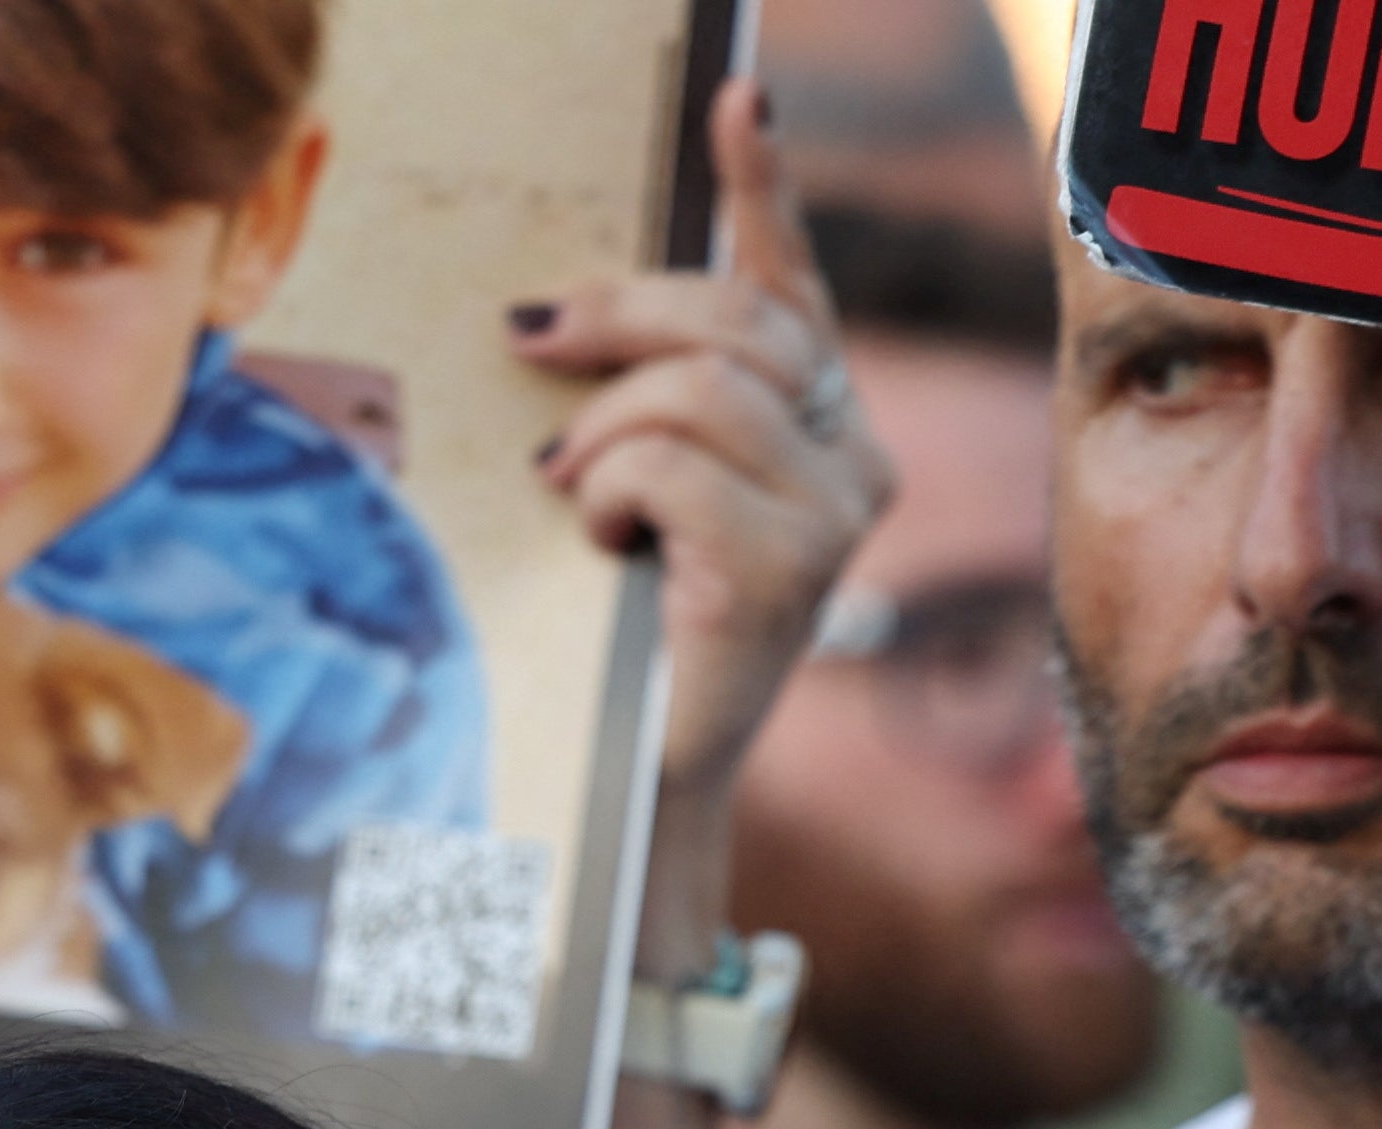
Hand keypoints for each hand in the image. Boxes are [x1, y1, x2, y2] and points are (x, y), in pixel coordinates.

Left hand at [515, 73, 893, 972]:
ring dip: (604, 431)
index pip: (790, 282)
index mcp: (819, 427)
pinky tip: (606, 550)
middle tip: (528, 335)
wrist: (635, 783)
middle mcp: (852, 457)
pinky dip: (609, 492)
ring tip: (576, 493)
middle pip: (734, 316)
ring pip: (699, 385)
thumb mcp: (634, 492)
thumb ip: (642, 403)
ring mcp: (837, 510)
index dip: (762, 185)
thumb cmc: (622, 636)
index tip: (737, 92)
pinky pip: (672, 462)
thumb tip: (554, 311)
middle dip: (616, 312)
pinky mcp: (795, 563)